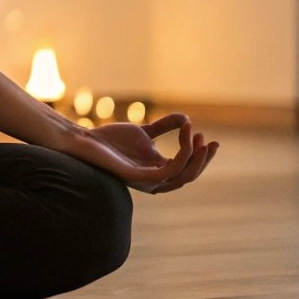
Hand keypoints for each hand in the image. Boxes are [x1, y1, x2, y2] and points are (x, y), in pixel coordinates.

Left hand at [57, 113, 216, 194]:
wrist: (86, 141)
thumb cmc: (111, 139)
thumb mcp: (144, 132)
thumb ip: (164, 127)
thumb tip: (187, 118)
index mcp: (157, 172)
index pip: (186, 170)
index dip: (200, 156)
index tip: (204, 135)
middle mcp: (155, 181)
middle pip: (189, 176)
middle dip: (204, 160)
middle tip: (211, 141)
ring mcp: (148, 181)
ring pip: (183, 176)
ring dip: (196, 157)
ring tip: (200, 137)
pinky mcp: (140, 177)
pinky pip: (170, 170)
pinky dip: (183, 154)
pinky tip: (186, 136)